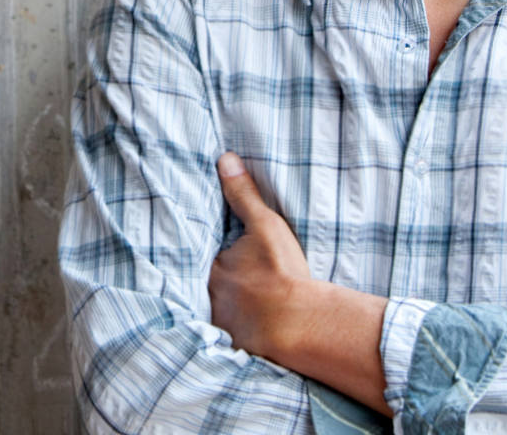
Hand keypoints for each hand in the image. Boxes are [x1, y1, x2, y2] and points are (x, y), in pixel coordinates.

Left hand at [208, 152, 313, 359]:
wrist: (302, 323)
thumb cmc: (282, 272)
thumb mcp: (265, 226)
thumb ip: (243, 195)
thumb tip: (225, 160)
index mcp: (214, 267)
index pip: (204, 257)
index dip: (212, 254)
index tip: (221, 254)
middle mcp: (209, 297)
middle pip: (209, 285)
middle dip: (219, 282)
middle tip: (237, 281)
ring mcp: (222, 324)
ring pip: (219, 310)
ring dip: (228, 307)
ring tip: (243, 305)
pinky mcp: (237, 346)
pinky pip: (231, 335)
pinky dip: (239, 330)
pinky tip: (250, 329)